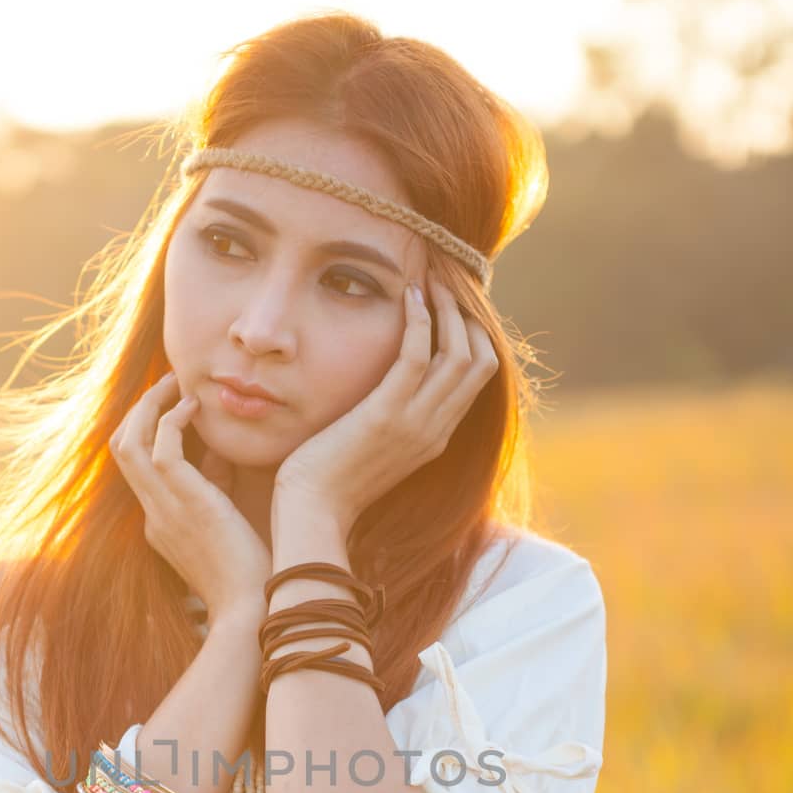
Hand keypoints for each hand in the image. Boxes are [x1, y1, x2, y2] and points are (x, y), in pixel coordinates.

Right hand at [108, 370, 271, 624]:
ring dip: (148, 405)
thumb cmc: (251, 575)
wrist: (254, 611)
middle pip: (120, 449)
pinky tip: (194, 405)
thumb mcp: (227, 523)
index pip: (137, 468)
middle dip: (139, 410)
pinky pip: (160, 447)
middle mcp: (153, 515)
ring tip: (175, 382)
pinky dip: (172, 419)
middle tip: (167, 382)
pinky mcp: (182, 502)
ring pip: (129, 442)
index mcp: (159, 524)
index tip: (173, 405)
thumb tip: (219, 452)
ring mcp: (162, 510)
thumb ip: (216, 488)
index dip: (148, 431)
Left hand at [272, 275, 498, 533]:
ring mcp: (415, 424)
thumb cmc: (329, 480)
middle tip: (445, 284)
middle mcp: (435, 429)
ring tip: (430, 282)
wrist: (312, 511)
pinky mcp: (386, 415)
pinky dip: (419, 320)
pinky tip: (409, 296)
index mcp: (435, 437)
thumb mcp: (373, 448)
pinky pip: (416, 356)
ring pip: (459, 354)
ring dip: (448, 310)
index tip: (452, 306)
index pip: (477, 378)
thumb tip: (386, 386)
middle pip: (480, 361)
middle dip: (468, 316)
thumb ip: (391, 418)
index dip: (473, 335)